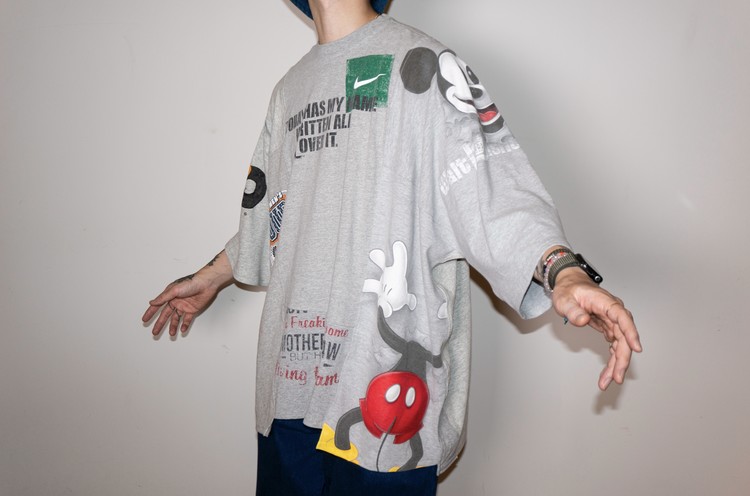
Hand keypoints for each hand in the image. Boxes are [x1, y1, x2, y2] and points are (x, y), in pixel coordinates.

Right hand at [142, 251, 232, 335]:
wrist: (207, 284)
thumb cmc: (191, 283)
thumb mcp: (174, 290)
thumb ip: (163, 298)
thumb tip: (152, 302)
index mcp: (169, 295)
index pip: (157, 306)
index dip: (150, 313)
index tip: (144, 319)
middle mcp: (176, 301)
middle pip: (165, 315)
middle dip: (160, 324)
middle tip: (155, 332)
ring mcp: (184, 306)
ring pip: (176, 318)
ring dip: (173, 326)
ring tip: (171, 334)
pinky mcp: (192, 309)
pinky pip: (187, 319)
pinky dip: (184, 325)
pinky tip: (182, 330)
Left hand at [551, 268, 641, 389]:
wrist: (570, 286)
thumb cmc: (569, 290)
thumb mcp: (564, 299)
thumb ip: (573, 310)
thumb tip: (583, 320)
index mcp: (606, 303)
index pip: (623, 317)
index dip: (631, 333)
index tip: (636, 348)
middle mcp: (614, 313)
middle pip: (624, 337)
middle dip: (622, 359)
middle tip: (616, 378)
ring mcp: (613, 322)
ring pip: (620, 345)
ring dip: (616, 364)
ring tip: (607, 382)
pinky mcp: (609, 328)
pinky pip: (614, 346)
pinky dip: (612, 360)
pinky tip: (608, 373)